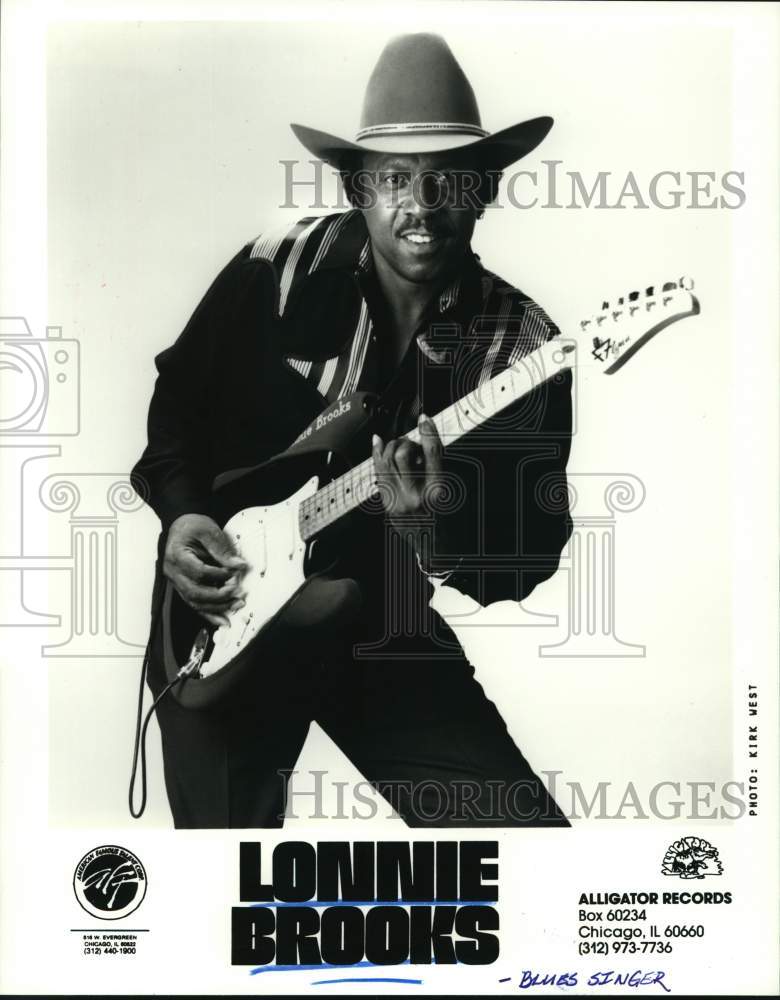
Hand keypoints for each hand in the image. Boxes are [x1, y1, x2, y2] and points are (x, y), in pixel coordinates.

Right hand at [163, 513, 247, 626]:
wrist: (180, 526)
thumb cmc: (192, 526)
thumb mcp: (207, 530)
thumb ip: (222, 548)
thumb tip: (239, 565)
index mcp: (177, 556)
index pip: (199, 572)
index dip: (219, 575)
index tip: (234, 571)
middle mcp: (173, 572)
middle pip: (195, 592)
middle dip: (219, 596)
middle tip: (238, 592)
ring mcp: (177, 582)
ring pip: (195, 602)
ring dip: (217, 608)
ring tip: (237, 605)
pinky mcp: (183, 587)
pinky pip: (195, 604)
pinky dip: (209, 614)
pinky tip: (223, 620)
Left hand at [371, 414, 449, 561]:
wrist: (435, 550)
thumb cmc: (449, 522)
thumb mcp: (452, 493)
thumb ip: (438, 468)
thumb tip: (424, 443)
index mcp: (438, 492)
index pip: (431, 453)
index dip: (427, 431)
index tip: (425, 418)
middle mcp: (415, 496)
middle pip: (403, 454)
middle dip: (406, 441)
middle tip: (413, 442)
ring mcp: (398, 502)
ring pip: (386, 461)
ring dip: (392, 446)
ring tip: (400, 445)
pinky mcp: (387, 505)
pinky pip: (378, 474)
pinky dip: (378, 455)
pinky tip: (379, 444)